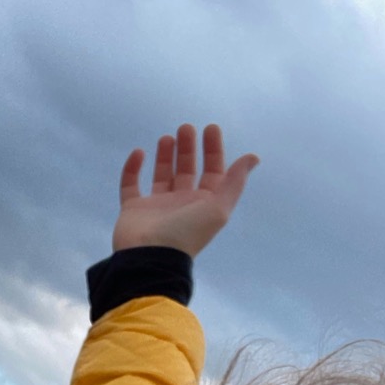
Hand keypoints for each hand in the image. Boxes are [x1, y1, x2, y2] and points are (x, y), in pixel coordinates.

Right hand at [112, 123, 258, 256]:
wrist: (150, 256)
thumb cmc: (186, 233)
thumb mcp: (218, 208)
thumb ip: (235, 182)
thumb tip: (253, 158)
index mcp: (203, 204)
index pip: (212, 172)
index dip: (214, 150)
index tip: (210, 129)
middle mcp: (181, 204)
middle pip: (187, 170)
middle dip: (188, 149)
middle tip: (186, 128)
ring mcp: (156, 206)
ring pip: (162, 175)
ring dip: (165, 156)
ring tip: (167, 137)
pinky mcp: (133, 209)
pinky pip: (131, 185)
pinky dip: (132, 169)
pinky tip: (139, 152)